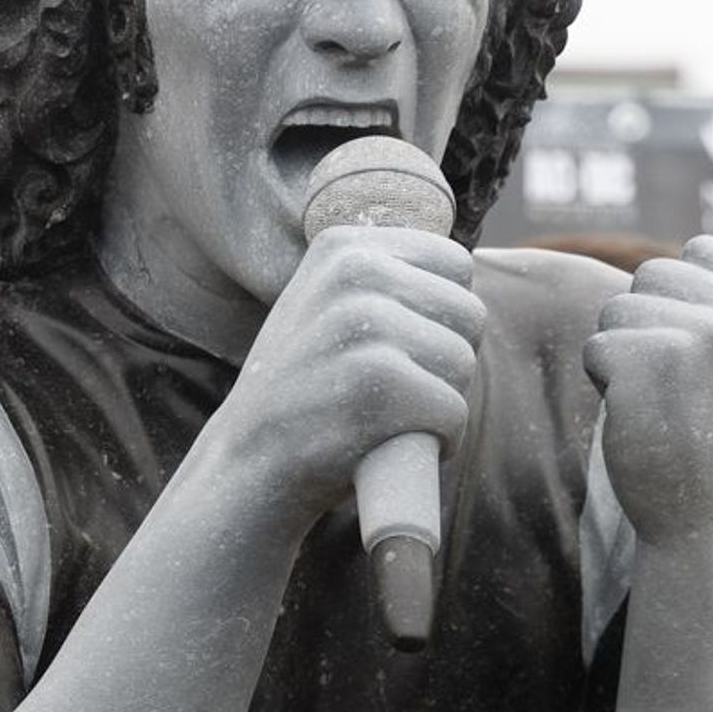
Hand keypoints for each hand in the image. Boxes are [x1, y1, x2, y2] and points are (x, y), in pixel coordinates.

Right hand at [201, 226, 486, 524]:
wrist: (245, 464)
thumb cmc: (300, 393)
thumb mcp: (323, 307)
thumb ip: (381, 278)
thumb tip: (462, 266)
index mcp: (345, 247)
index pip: (455, 266)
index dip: (443, 317)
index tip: (399, 349)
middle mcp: (355, 272)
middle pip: (467, 314)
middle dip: (446, 361)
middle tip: (393, 391)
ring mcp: (366, 324)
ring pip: (463, 363)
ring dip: (441, 403)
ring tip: (388, 417)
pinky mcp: (380, 383)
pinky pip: (454, 411)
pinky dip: (440, 441)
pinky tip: (392, 445)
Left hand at [583, 235, 712, 545]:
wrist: (702, 520)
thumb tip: (691, 251)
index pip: (701, 251)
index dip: (681, 300)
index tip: (702, 361)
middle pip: (654, 273)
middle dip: (647, 325)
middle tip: (678, 388)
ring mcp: (708, 335)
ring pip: (619, 306)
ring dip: (623, 353)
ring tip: (662, 401)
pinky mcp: (653, 360)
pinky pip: (595, 346)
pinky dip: (604, 381)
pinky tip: (641, 416)